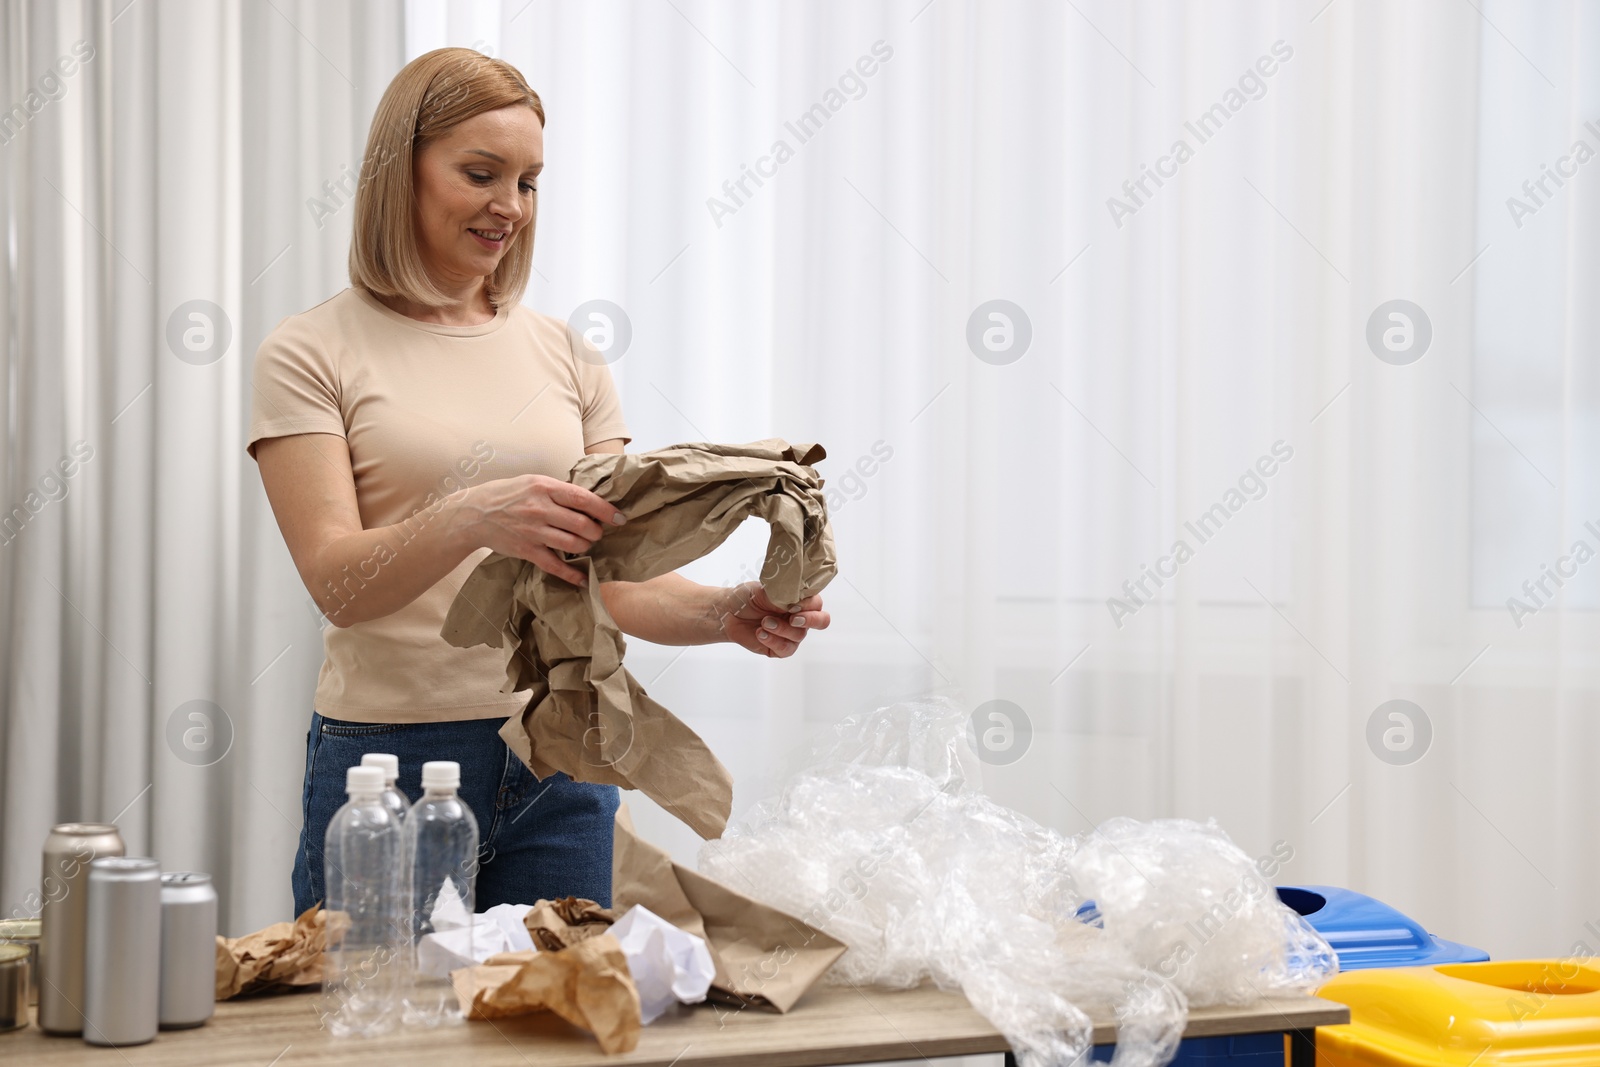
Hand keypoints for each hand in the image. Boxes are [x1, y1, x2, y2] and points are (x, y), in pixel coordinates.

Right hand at [457, 475, 626, 585]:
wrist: (475, 514)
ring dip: (586, 547)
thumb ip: (559, 491)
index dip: (605, 510)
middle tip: (597, 532)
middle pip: (582, 524)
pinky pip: (555, 566)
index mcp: (545, 488)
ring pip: (573, 544)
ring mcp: (533, 531)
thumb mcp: (533, 482)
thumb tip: (589, 501)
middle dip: (596, 531)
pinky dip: (572, 575)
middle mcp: (540, 509)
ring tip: (585, 544)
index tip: (619, 517)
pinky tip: (584, 580)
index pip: (583, 499)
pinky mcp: (527, 551)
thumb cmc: (507, 495)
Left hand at [718, 581, 830, 657]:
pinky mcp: (780, 648)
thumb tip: (796, 599)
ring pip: (799, 635)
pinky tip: (761, 633)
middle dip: (810, 620)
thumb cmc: (747, 597)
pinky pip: (785, 649)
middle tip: (792, 618)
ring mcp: (791, 634)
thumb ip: (782, 594)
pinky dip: (773, 641)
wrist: (729, 613)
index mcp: (800, 600)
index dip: (810, 605)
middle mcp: (800, 617)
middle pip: (822, 621)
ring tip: (764, 622)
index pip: (817, 603)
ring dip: (781, 629)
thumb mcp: (764, 590)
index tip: (794, 604)